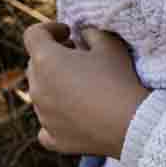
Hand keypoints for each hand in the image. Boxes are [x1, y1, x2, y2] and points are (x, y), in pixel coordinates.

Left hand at [25, 22, 148, 158]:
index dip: (50, 29)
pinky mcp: (53, 137)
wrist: (132, 123)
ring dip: (54, 86)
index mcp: (46, 60)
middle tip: (78, 57)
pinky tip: (71, 116)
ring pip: (40, 94)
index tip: (68, 32)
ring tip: (82, 86)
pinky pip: (45, 126)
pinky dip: (55, 118)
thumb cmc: (119, 79)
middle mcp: (37, 88)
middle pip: (34, 65)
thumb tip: (83, 34)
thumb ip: (91, 33)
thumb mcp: (110, 44)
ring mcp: (42, 115)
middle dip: (53, 57)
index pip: (33, 35)